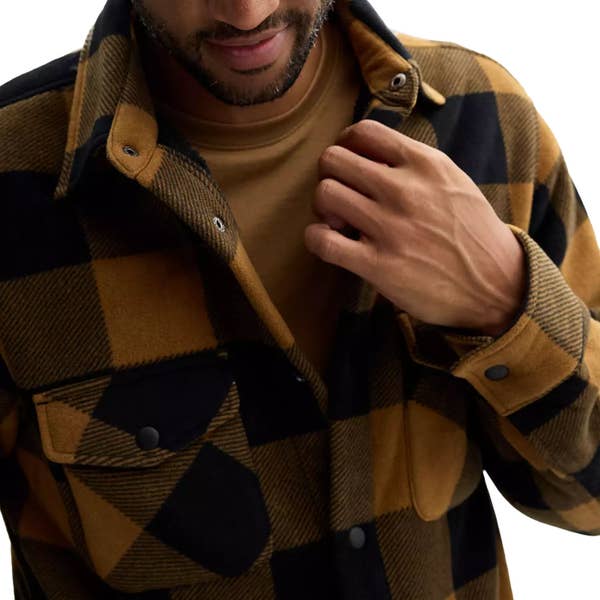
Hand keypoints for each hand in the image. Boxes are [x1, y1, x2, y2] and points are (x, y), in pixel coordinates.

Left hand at [304, 119, 526, 334]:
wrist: (498, 286)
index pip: (363, 132)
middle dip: (329, 176)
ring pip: (324, 194)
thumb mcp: (454, 183)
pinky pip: (322, 241)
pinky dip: (316, 239)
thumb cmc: (472, 233)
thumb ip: (415, 165)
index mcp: (425, 164)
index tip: (349, 165)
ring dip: (322, 208)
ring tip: (338, 222)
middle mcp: (405, 190)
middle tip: (341, 195)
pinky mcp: (379, 266)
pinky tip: (330, 243)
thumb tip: (370, 156)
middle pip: (333, 160)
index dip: (345, 145)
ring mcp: (391, 228)